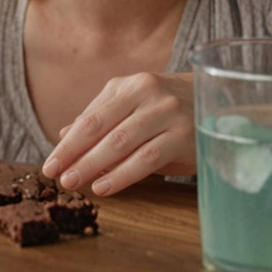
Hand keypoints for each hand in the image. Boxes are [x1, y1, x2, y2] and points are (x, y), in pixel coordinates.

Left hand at [42, 72, 195, 195]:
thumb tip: (64, 136)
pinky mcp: (186, 133)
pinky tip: (105, 186)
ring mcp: (167, 111)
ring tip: (75, 182)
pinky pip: (147, 157)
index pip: (89, 118)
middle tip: (57, 177)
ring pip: (121, 142)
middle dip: (75, 155)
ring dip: (94, 165)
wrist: (222, 105)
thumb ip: (101, 121)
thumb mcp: (134, 110)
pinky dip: (123, 174)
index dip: (67, 144)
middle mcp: (146, 92)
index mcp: (127, 85)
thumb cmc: (169, 112)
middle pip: (101, 128)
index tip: (49, 165)